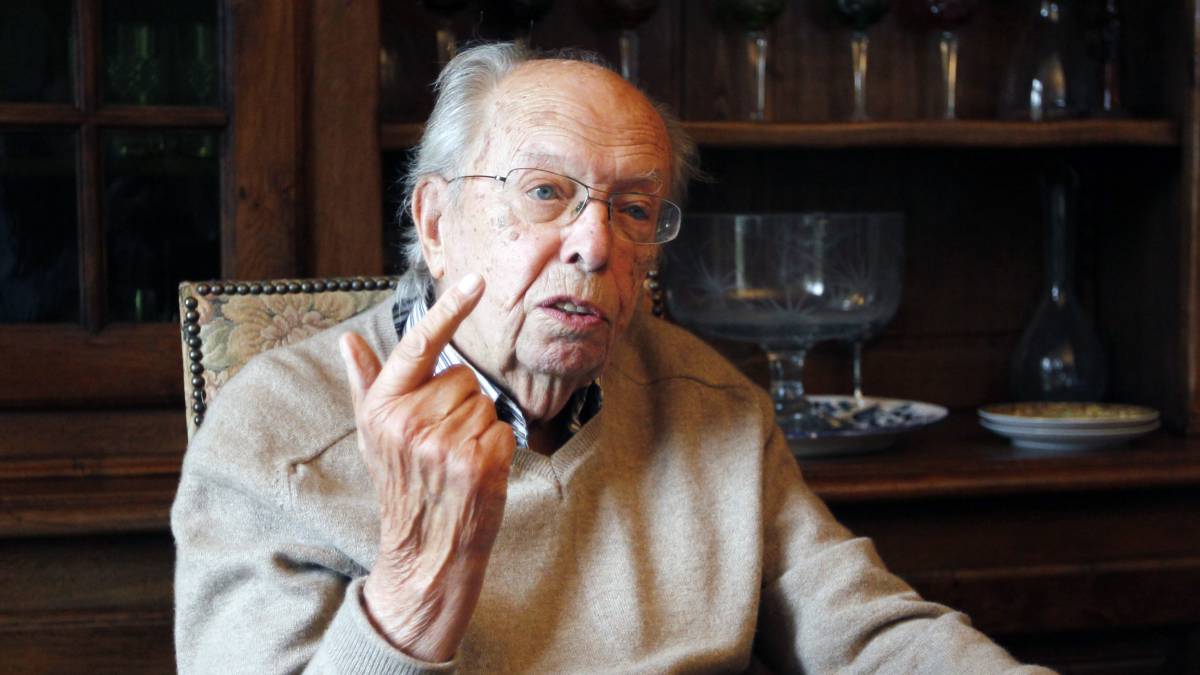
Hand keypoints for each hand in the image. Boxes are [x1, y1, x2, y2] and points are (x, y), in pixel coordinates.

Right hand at [338, 273, 515, 662]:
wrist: (424, 552)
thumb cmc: (402, 486)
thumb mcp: (373, 435)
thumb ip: (365, 383)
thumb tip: (348, 341)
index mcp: (384, 408)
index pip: (419, 345)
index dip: (450, 309)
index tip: (476, 280)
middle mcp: (410, 422)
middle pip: (463, 375)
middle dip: (460, 402)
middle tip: (444, 441)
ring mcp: (445, 443)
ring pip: (485, 401)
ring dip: (479, 426)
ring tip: (457, 458)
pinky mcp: (479, 462)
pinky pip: (503, 427)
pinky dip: (498, 446)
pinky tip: (476, 471)